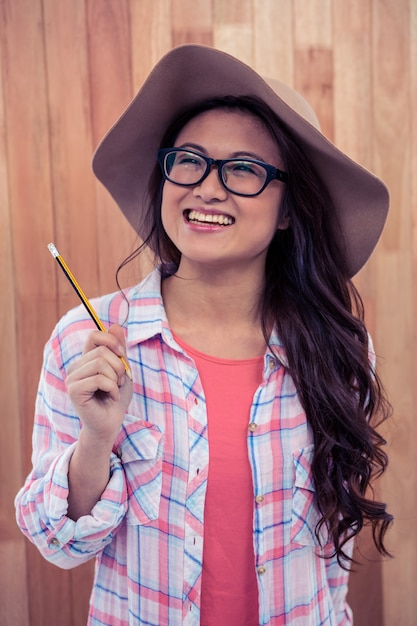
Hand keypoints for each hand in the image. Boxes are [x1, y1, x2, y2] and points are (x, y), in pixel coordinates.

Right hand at [66, 324, 132, 445]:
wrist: (111, 424)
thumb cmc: (116, 398)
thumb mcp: (122, 370)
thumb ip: (119, 350)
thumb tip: (115, 325)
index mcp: (86, 360)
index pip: (94, 335)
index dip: (112, 341)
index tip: (122, 355)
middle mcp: (76, 367)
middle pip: (102, 351)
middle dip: (119, 367)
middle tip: (119, 382)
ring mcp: (72, 378)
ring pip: (101, 364)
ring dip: (116, 379)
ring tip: (114, 390)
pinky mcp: (74, 391)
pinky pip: (99, 379)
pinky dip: (112, 388)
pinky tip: (110, 398)